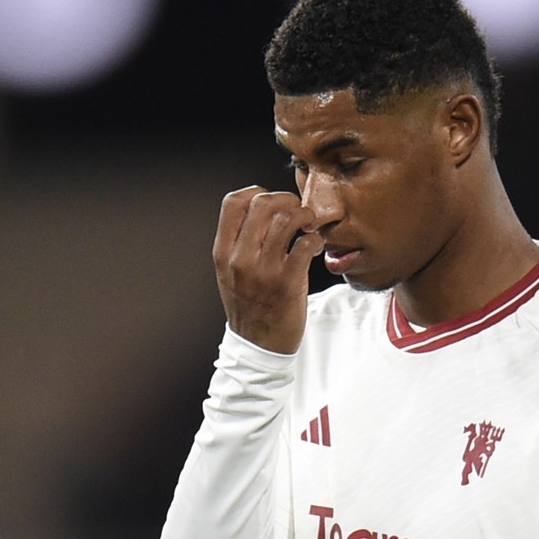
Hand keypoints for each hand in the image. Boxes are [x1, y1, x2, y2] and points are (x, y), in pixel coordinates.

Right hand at [212, 185, 324, 353]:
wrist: (259, 345)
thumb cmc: (249, 304)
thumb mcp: (230, 272)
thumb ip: (239, 241)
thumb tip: (264, 207)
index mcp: (223, 252)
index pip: (233, 202)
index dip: (257, 193)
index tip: (273, 203)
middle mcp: (239, 259)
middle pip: (262, 203)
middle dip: (286, 200)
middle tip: (297, 212)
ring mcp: (263, 272)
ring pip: (286, 219)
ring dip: (305, 216)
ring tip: (308, 226)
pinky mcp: (288, 284)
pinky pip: (306, 244)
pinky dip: (315, 239)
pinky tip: (315, 246)